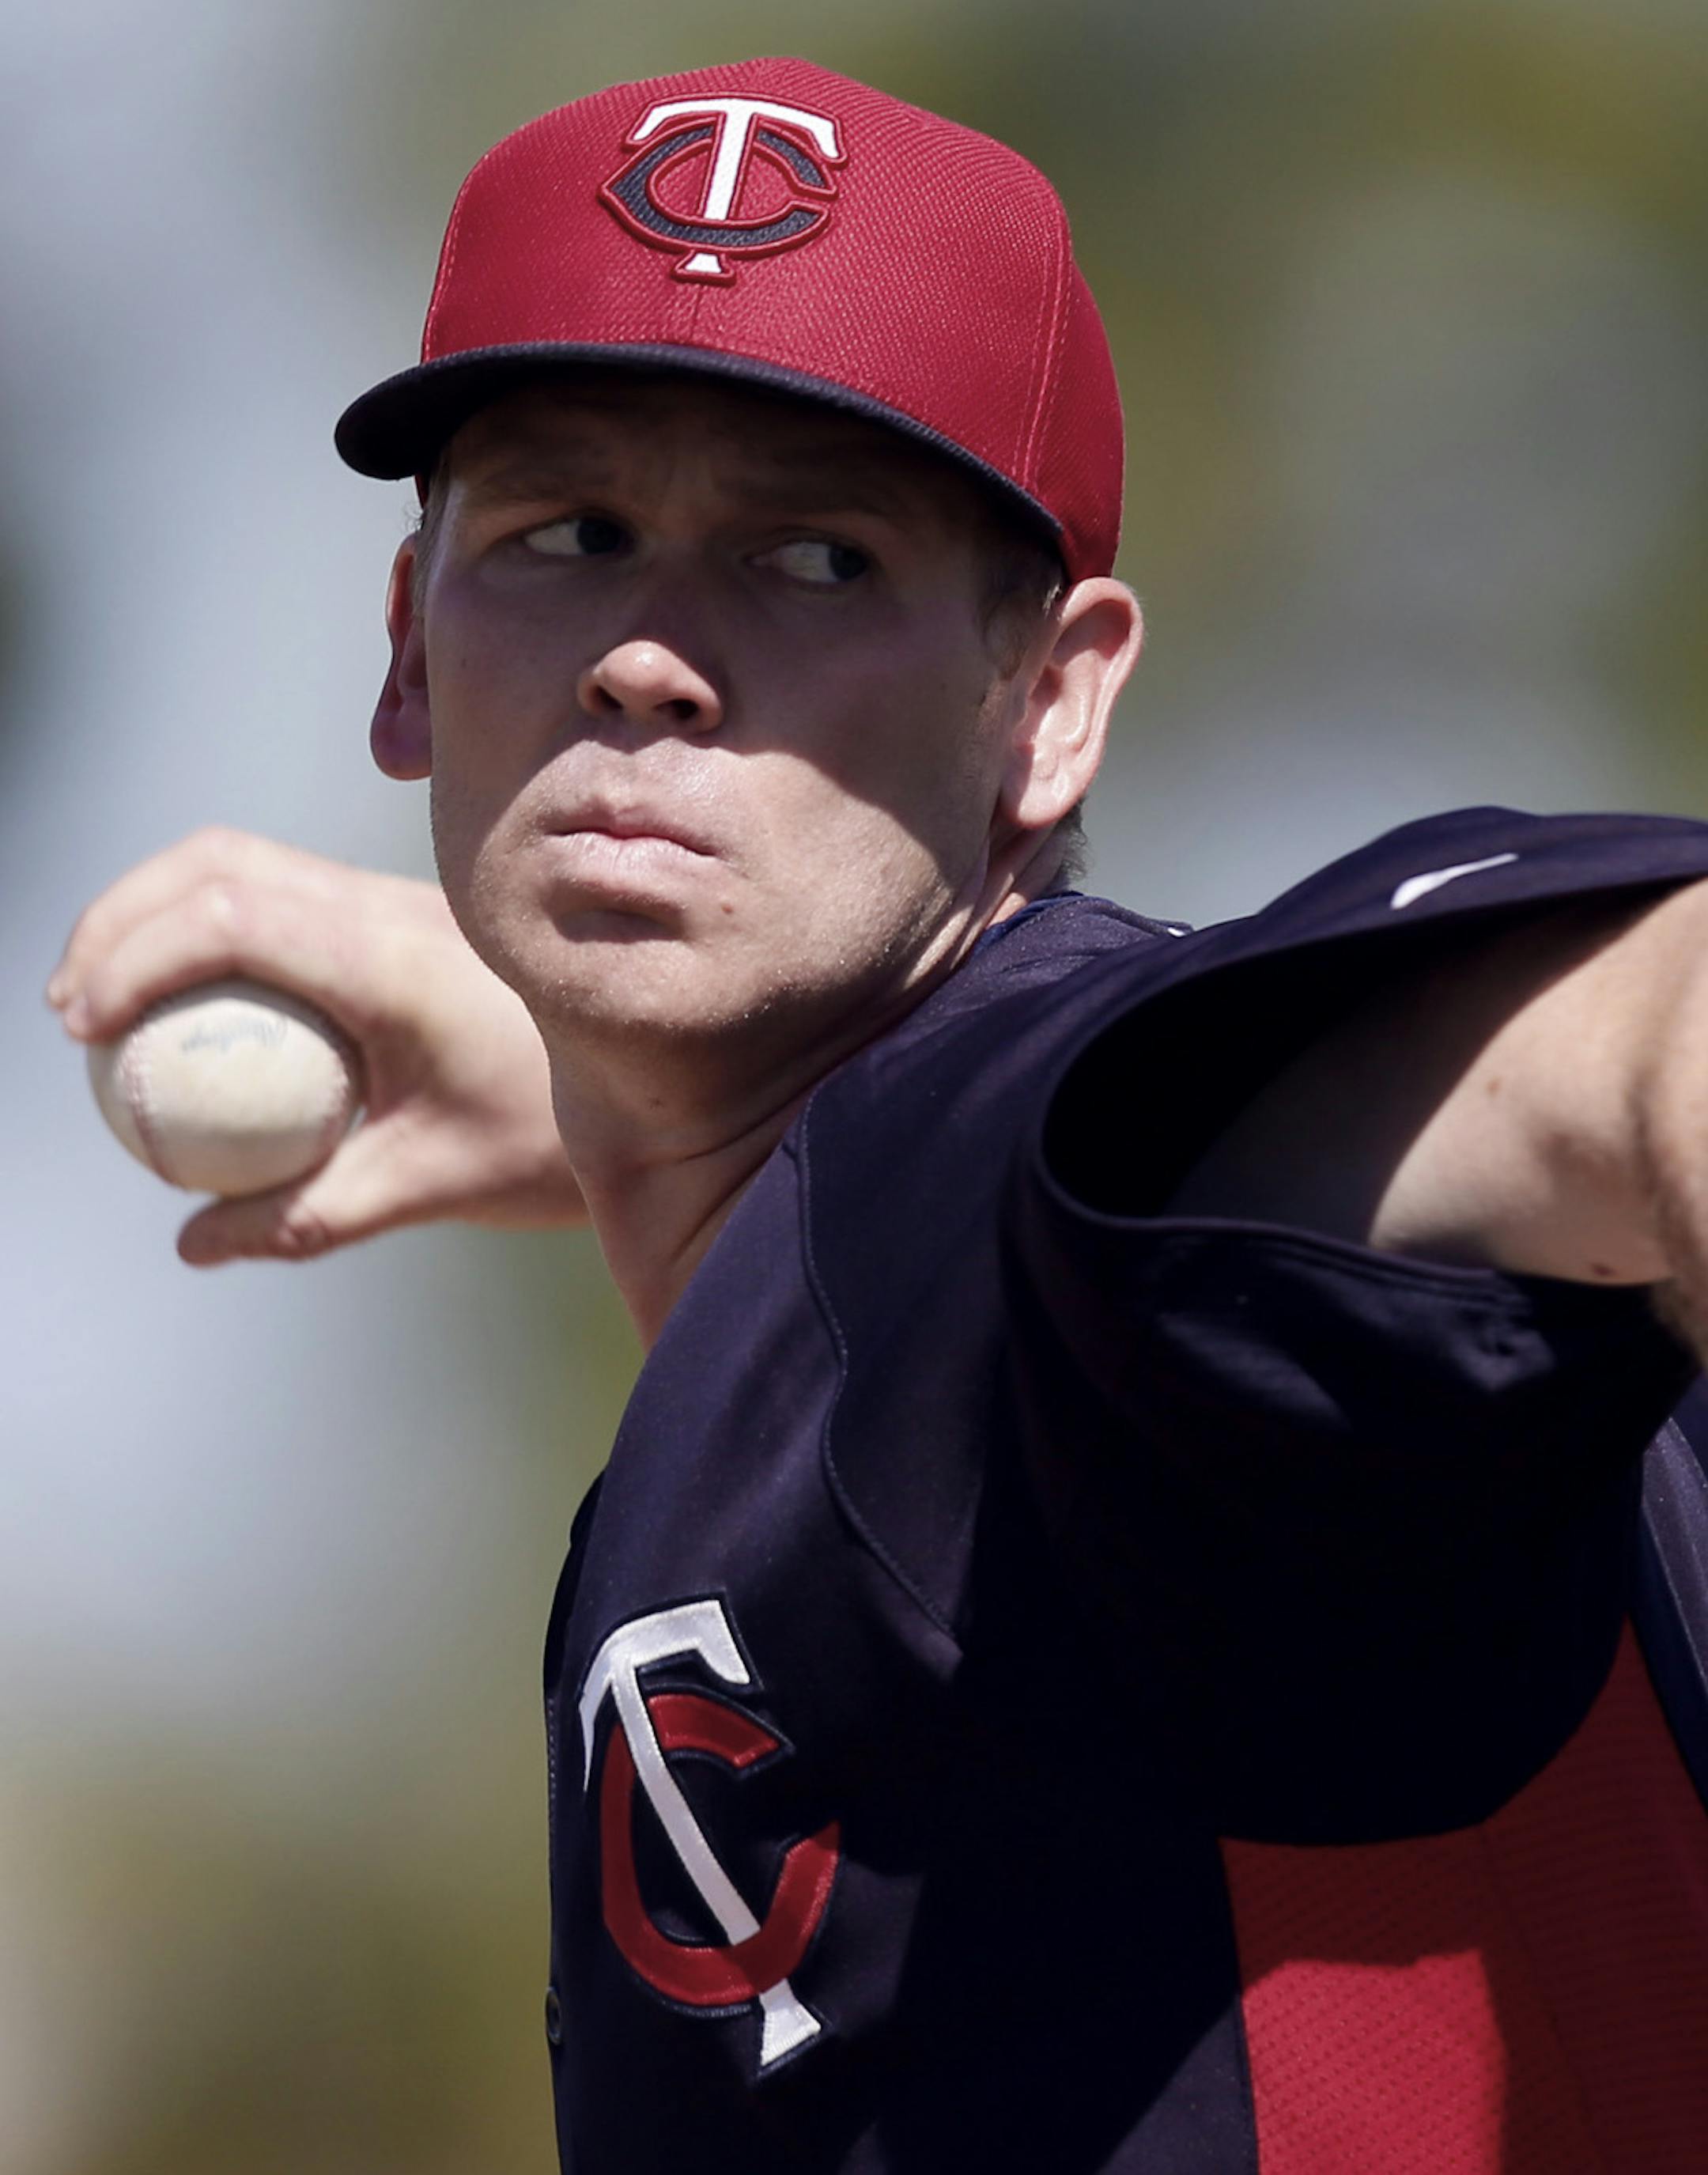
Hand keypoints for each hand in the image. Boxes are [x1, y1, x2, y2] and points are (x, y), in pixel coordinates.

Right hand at [49, 829, 584, 1263]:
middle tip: (70, 1011)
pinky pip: (283, 897)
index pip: (230, 914)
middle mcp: (388, 906)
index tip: (82, 1029)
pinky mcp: (400, 916)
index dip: (132, 955)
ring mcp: (396, 900)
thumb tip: (192, 1246)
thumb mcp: (430, 1183)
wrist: (660, 1078)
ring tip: (108, 1005)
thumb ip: (308, 1214)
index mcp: (391, 955)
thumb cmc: (550, 1135)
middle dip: (121, 919)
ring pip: (246, 864)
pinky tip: (194, 1010)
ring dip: (161, 915)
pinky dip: (213, 931)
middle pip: (216, 862)